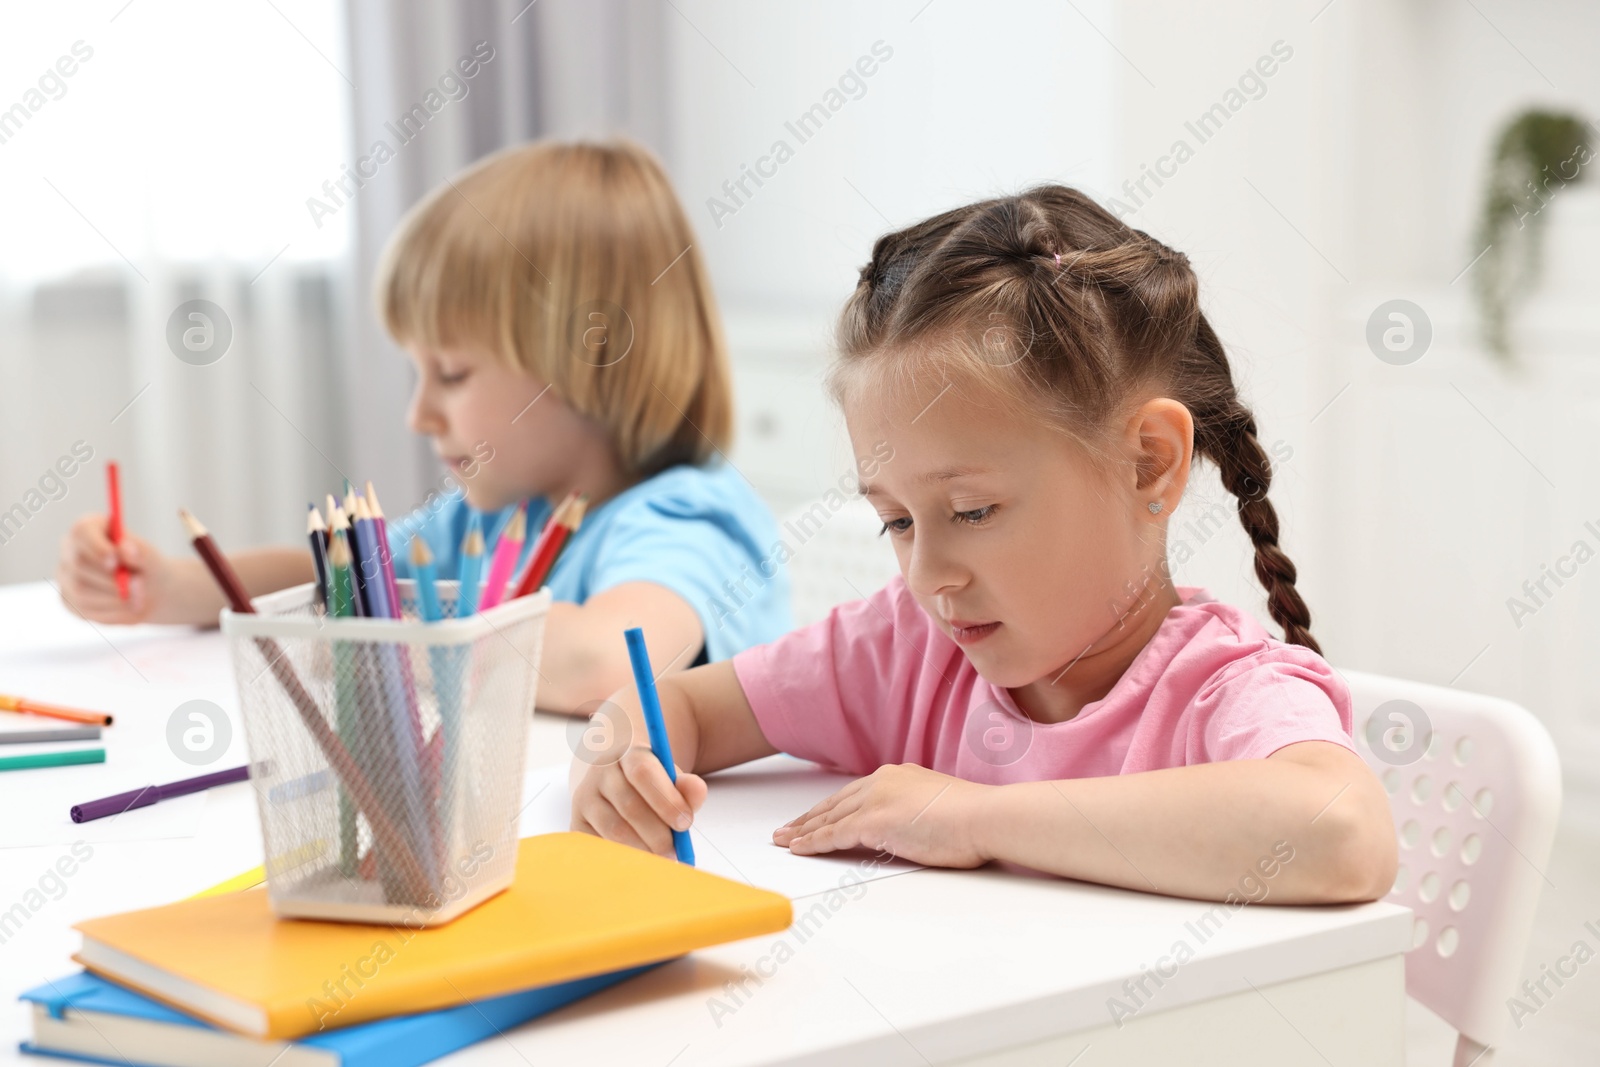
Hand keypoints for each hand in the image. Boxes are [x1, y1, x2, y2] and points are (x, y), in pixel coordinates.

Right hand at [55, 513, 170, 623]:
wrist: (147, 588)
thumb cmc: (145, 564)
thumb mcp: (149, 555)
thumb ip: (139, 551)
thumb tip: (125, 550)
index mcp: (88, 529)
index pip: (82, 533)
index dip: (97, 548)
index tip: (115, 562)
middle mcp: (69, 551)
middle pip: (79, 565)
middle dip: (111, 580)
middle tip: (139, 587)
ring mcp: (65, 577)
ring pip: (81, 592)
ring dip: (114, 599)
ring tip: (140, 600)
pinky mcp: (69, 601)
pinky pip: (85, 611)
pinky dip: (111, 612)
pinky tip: (129, 608)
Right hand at [571, 746, 707, 859]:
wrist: (615, 779)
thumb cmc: (651, 784)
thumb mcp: (671, 778)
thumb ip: (687, 786)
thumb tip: (697, 791)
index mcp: (628, 753)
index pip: (643, 772)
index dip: (666, 800)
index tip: (685, 823)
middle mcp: (601, 772)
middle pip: (629, 806)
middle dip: (658, 833)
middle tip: (676, 851)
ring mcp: (585, 797)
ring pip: (614, 830)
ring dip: (643, 849)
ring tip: (662, 857)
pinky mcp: (576, 823)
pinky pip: (600, 847)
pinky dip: (623, 857)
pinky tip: (639, 860)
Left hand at [772, 764, 990, 867]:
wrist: (986, 817)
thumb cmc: (975, 818)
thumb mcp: (939, 808)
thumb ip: (917, 812)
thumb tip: (911, 828)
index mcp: (898, 776)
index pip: (855, 794)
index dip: (832, 808)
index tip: (816, 816)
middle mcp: (882, 781)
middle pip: (836, 803)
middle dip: (809, 818)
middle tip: (788, 829)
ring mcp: (876, 801)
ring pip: (830, 818)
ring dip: (803, 830)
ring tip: (784, 840)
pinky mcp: (873, 822)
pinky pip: (834, 835)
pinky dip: (812, 843)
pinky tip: (798, 849)